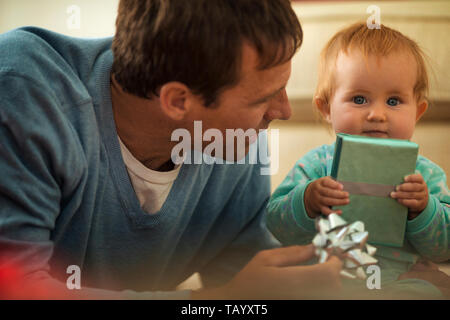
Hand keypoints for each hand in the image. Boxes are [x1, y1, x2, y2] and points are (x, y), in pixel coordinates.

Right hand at [191, 245, 342, 298]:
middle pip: (334, 285)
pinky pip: (319, 296)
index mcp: (293, 281)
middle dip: (332, 272)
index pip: (328, 273)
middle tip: (324, 261)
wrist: (239, 300)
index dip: (335, 262)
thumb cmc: (249, 280)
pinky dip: (321, 288)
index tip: (331, 255)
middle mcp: (302, 294)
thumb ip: (291, 253)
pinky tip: (309, 282)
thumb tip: (314, 247)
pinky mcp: (301, 303)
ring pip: (329, 292)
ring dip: (328, 281)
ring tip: (316, 271)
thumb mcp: (265, 259)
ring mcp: (303, 299)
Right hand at [304, 177, 349, 217]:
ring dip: (338, 202)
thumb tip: (342, 188)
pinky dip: (333, 212)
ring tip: (347, 201)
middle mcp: (317, 191)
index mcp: (319, 183)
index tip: (341, 187)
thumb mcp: (325, 181)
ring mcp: (318, 200)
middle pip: (327, 192)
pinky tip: (340, 211)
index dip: (334, 185)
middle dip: (338, 194)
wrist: (309, 195)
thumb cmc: (322, 187)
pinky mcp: (319, 207)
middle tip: (347, 194)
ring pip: (328, 201)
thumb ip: (334, 183)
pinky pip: (326, 211)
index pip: (326, 182)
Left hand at [390, 174, 427, 219]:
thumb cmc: (411, 190)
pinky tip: (398, 200)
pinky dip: (405, 201)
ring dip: (401, 194)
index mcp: (421, 181)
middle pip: (415, 187)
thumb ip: (405, 180)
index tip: (404, 178)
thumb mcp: (411, 184)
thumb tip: (392, 176)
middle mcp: (423, 188)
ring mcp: (422, 197)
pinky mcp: (419, 204)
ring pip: (412, 195)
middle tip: (396, 188)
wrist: (419, 203)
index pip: (418, 178)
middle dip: (405, 187)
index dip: (412, 178)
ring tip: (393, 194)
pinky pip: (412, 203)